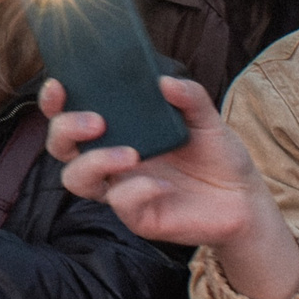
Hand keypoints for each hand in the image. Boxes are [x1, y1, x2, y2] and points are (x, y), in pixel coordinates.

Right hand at [42, 76, 298, 298]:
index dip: (53, 101)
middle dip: (66, 130)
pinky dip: (137, 190)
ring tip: (131, 154)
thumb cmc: (218, 156)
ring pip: (74, 179)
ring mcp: (118, 189)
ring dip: (95, 161)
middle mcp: (109, 159)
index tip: (60, 86)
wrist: (245, 200)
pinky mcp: (135, 217)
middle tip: (98, 121)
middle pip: (60, 146)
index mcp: (117, 130)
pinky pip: (119, 203)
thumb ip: (189, 97)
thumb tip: (164, 81)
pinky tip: (164, 185)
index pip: (68, 114)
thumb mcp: (207, 120)